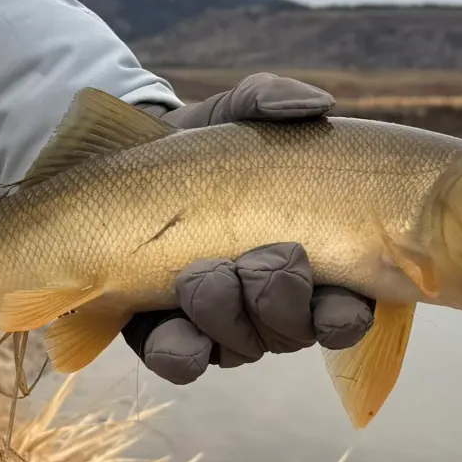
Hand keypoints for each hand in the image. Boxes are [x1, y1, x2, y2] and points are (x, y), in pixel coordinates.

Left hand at [124, 74, 374, 384]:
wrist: (117, 160)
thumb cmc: (197, 143)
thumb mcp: (233, 113)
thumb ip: (271, 99)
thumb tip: (317, 104)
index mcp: (306, 260)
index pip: (344, 308)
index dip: (344, 316)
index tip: (337, 302)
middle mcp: (267, 303)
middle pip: (292, 332)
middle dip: (278, 301)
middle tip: (257, 262)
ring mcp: (216, 323)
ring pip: (239, 348)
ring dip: (225, 315)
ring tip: (201, 276)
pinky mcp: (162, 333)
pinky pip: (179, 361)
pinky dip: (180, 350)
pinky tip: (173, 331)